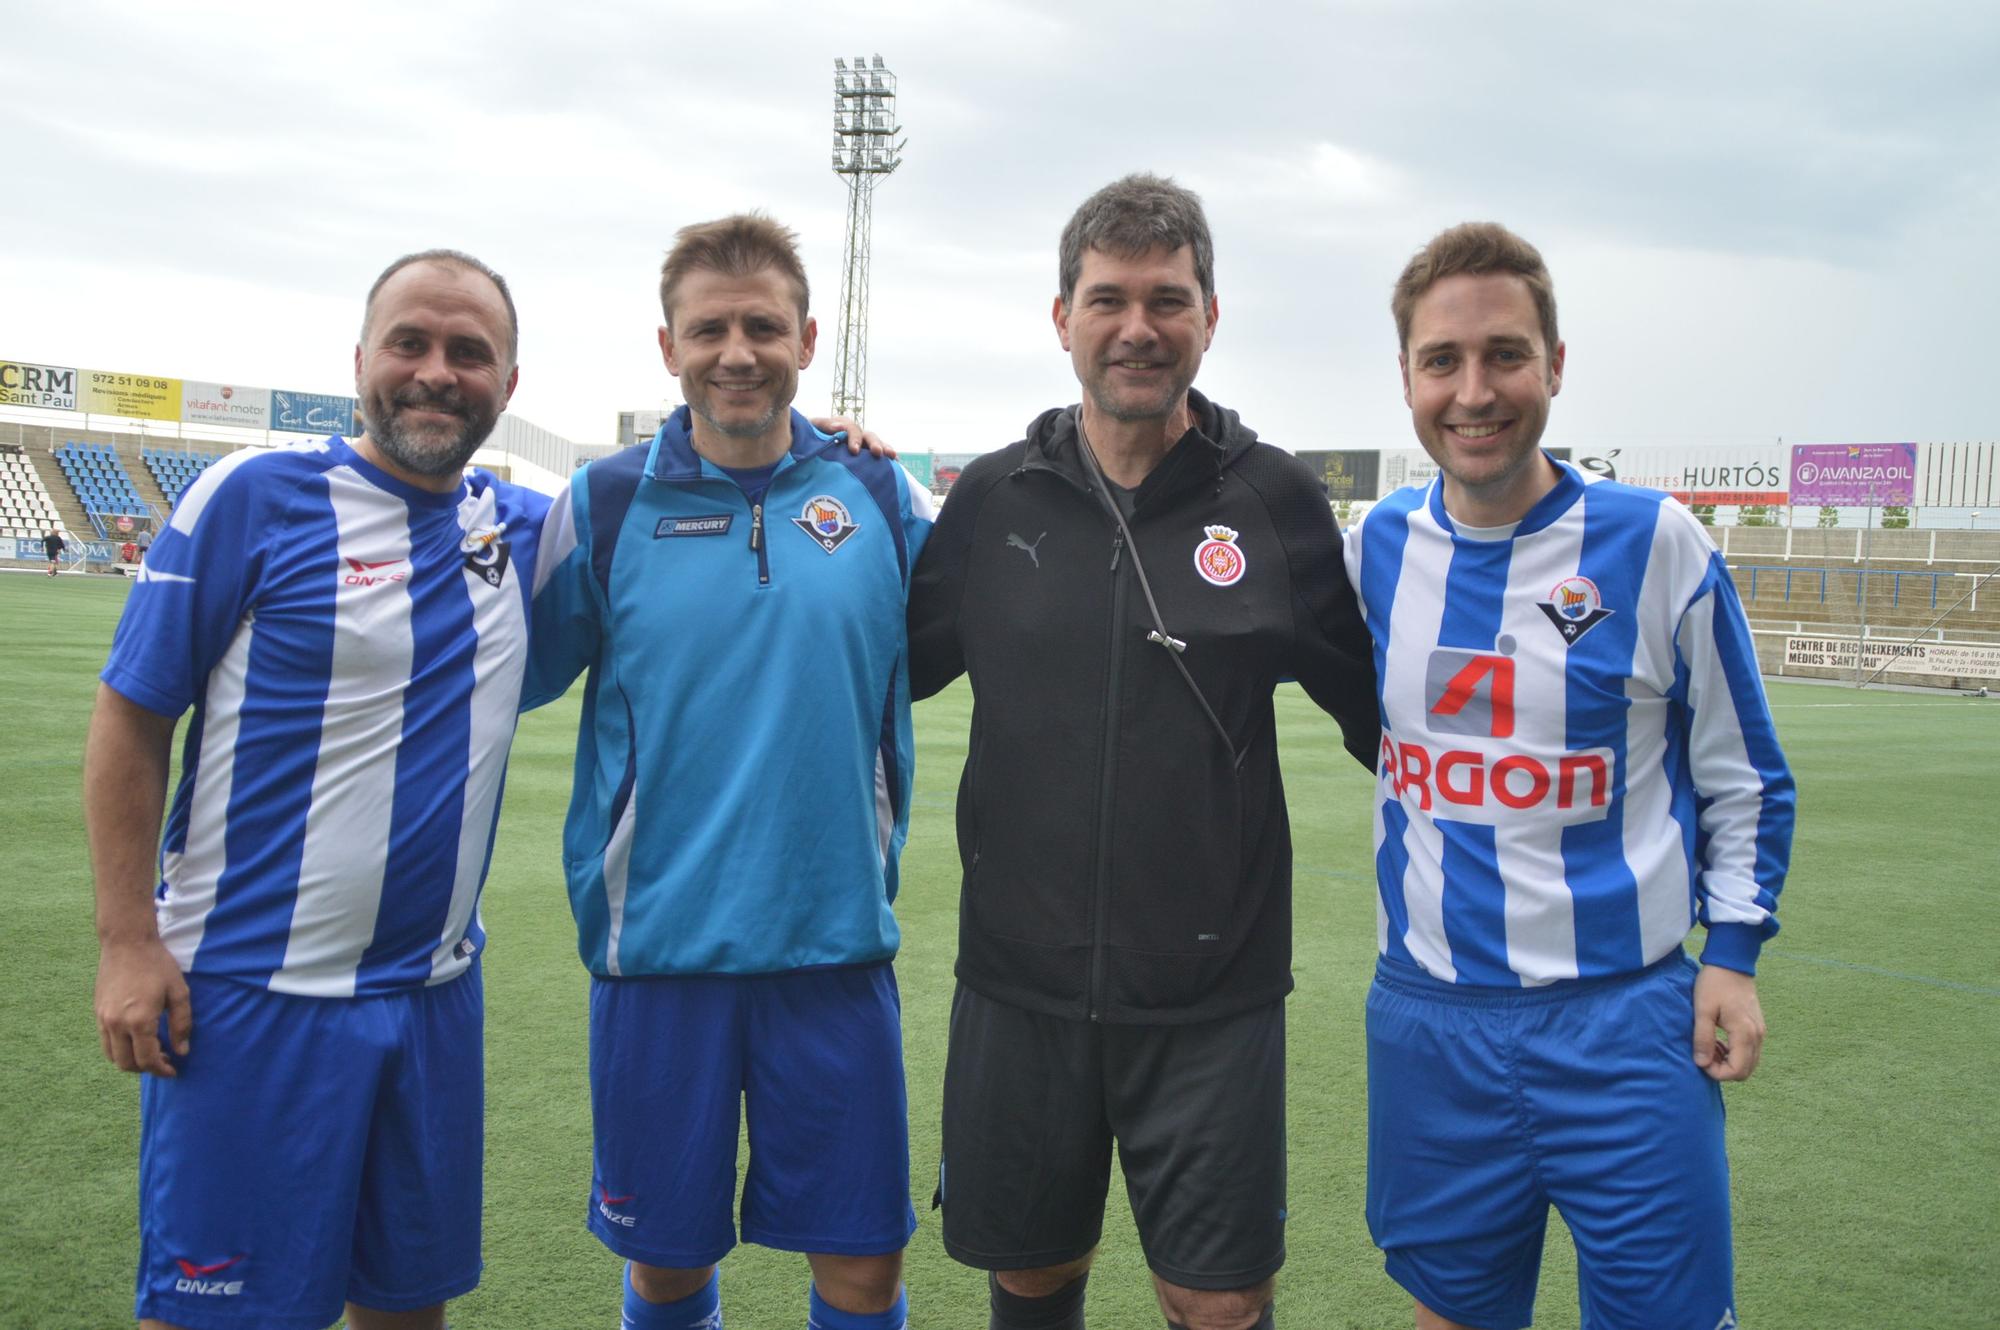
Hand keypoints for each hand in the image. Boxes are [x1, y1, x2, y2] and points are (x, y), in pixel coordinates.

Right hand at [95, 937, 191, 1076]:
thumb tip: (182, 1051)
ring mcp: (103, 1019)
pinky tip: (136, 1040)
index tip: (173, 1071)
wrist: (127, 943)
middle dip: (146, 1069)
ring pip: (112, 1056)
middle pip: (127, 1064)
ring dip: (130, 1061)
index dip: (161, 1070)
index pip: (148, 1060)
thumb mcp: (179, 992)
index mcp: (139, 1021)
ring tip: (150, 1053)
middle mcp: (116, 1024)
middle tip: (164, 1061)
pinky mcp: (97, 1013)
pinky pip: (105, 1042)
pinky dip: (119, 1050)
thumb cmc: (157, 964)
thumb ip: (182, 1024)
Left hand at [811, 415, 897, 458]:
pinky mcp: (863, 454)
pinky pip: (877, 454)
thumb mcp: (811, 429)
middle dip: (873, 443)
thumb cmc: (807, 438)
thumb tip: (838, 427)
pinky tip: (895, 462)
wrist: (806, 446)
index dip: (853, 437)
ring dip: (884, 448)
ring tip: (891, 456)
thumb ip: (823, 426)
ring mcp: (860, 443)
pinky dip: (886, 456)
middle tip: (877, 453)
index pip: (850, 428)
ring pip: (875, 443)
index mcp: (840, 425)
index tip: (854, 450)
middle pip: (866, 435)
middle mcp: (853, 433)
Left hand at [1692, 964, 1763, 1081]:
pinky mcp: (1757, 1027)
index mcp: (1745, 1033)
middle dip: (1723, 1070)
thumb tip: (1701, 1063)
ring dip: (1728, 1062)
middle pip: (1745, 1071)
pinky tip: (1718, 1041)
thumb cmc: (1714, 984)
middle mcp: (1758, 1036)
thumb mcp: (1702, 1010)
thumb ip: (1703, 1038)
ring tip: (1709, 1047)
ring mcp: (1760, 1032)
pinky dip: (1734, 1053)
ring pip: (1748, 1062)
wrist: (1731, 963)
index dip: (1717, 1073)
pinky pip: (1749, 1051)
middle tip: (1704, 1054)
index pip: (1737, 1071)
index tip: (1700, 1060)